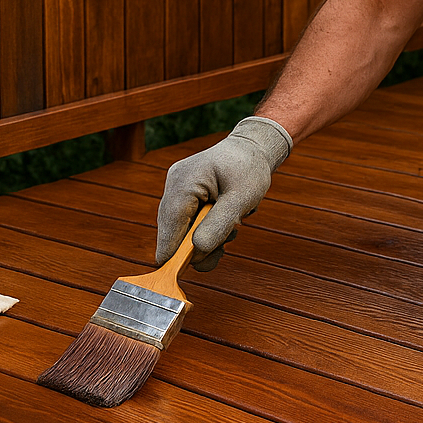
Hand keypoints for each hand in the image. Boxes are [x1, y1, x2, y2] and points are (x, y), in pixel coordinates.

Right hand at [156, 116, 291, 271]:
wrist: (252, 150)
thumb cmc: (249, 169)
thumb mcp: (241, 198)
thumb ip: (219, 225)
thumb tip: (196, 251)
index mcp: (184, 180)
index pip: (170, 223)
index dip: (173, 250)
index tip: (176, 272)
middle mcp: (174, 184)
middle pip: (174, 229)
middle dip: (200, 243)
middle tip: (227, 241)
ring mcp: (176, 189)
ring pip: (182, 229)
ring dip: (208, 235)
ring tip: (232, 223)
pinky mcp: (183, 196)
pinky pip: (188, 222)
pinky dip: (206, 228)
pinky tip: (224, 220)